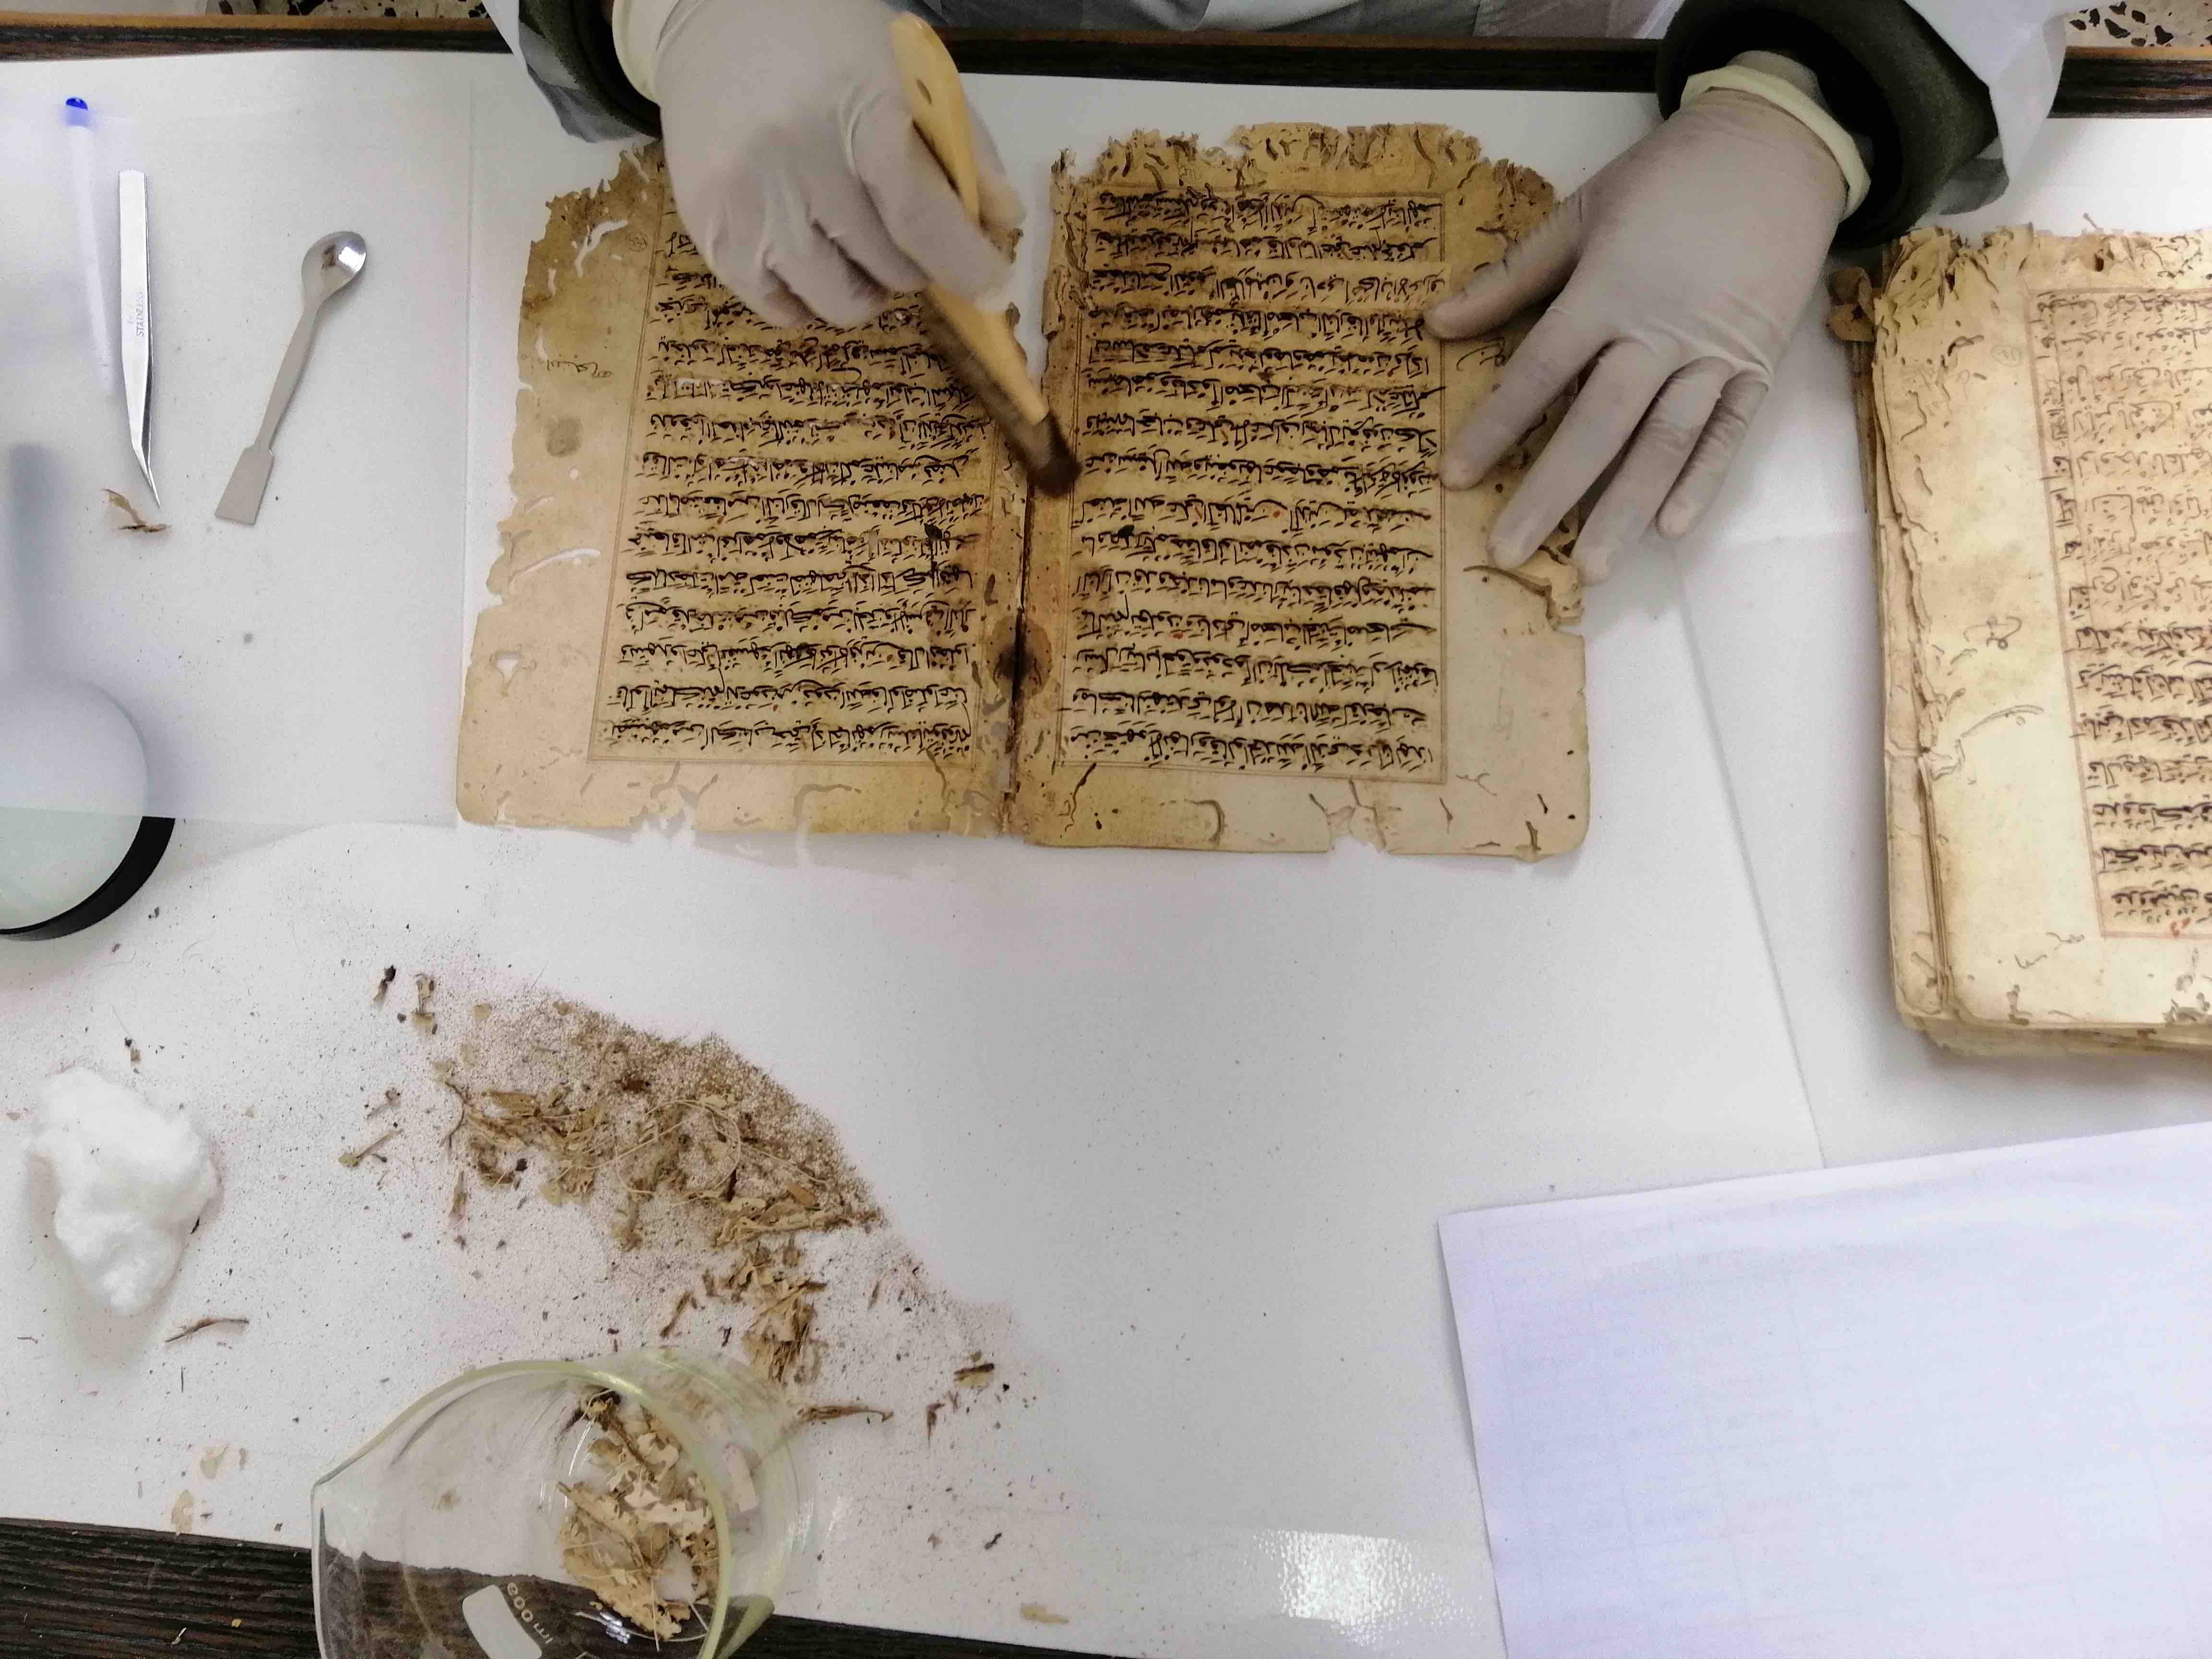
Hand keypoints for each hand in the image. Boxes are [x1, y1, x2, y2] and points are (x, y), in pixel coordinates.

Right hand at [651, 0, 1021, 327]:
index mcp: (858, 114)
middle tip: (904, 231)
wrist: (713, 16)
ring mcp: (747, 202)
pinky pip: (779, 308)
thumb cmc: (825, 41)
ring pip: (836, 301)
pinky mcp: (709, 228)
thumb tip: (1003, 221)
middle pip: (889, 268)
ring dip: (865, 288)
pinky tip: (812, 256)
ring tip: (859, 246)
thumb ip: (964, 146)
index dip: (966, 266)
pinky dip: (808, 297)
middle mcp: (798, 163)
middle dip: (915, 262)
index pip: (922, 219)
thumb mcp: (905, 71)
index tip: (991, 289)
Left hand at [1426, 90, 1846, 579]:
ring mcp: (1714, 354)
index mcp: (1609, 291)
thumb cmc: (1669, 177)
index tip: (1455, 476)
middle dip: (1552, 493)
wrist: (1777, 147)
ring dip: (1626, 508)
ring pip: (1664, 442)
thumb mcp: (1582, 211)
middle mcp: (1660, 332)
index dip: (1495, 426)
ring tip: (1593, 568)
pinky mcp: (1758, 365)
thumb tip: (1436, 322)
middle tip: (1511, 552)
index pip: (1539, 372)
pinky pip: (1728, 433)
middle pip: (1598, 425)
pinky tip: (1671, 528)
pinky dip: (1702, 481)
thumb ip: (1511, 277)